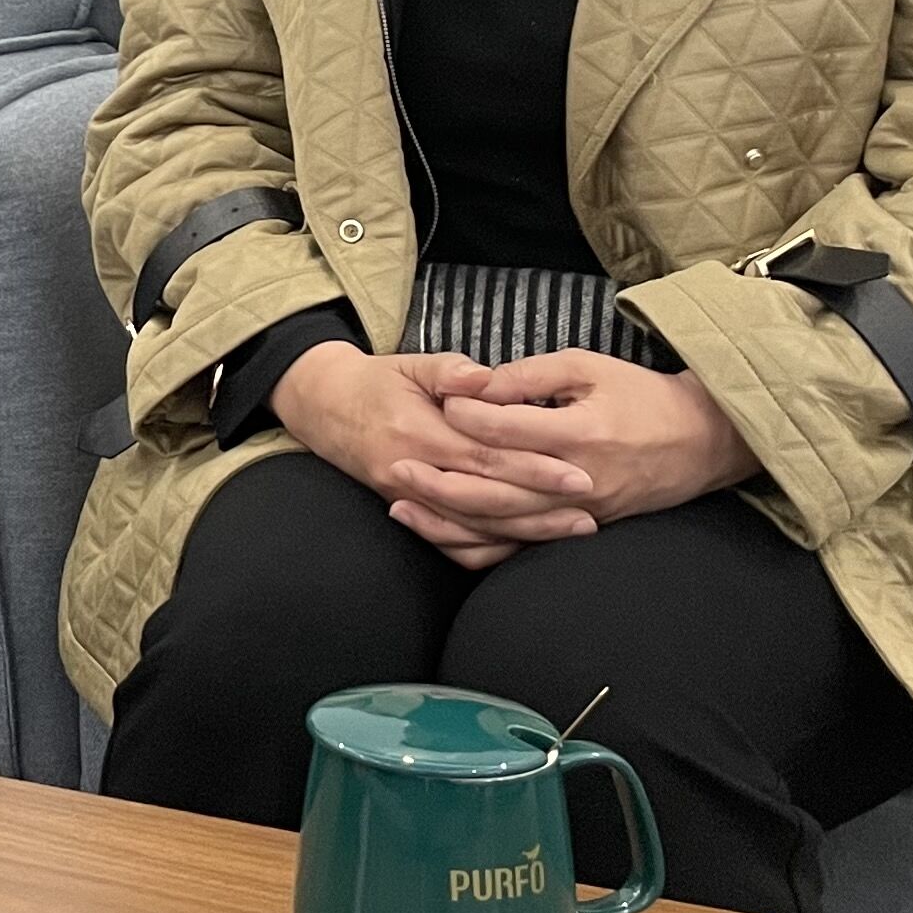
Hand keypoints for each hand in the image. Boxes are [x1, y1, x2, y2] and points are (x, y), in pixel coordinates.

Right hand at [270, 342, 600, 570]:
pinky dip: (489, 548)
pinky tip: (527, 544)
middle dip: (541, 505)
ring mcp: (405, 498)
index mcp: (417, 431)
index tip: (576, 472)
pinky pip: (450, 542)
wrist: (322, 407)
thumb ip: (450, 371)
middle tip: (590, 503)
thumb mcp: (410, 364)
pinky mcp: (404, 510)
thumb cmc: (375, 381)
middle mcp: (411, 471)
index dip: (533, 467)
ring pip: (473, 526)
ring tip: (575, 527)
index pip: (485, 456)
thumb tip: (485, 377)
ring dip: (526, 530)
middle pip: (486, 498)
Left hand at [417, 352, 759, 531]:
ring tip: (401, 506)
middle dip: (441, 480)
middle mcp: (578, 481)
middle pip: (497, 487)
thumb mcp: (589, 366)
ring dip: (449, 519)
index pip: (509, 430)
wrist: (700, 441)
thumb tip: (478, 384)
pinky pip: (523, 548)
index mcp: (581, 434)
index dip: (467, 415)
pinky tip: (443, 537)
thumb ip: (531, 372)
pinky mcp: (580, 529)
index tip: (436, 400)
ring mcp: (580, 513)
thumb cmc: (641, 395)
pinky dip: (481, 546)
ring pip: (503, 525)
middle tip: (395, 465)